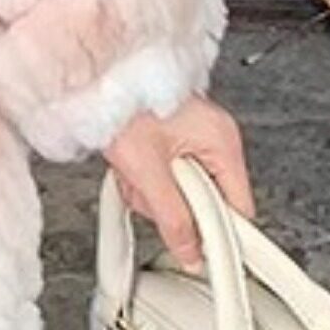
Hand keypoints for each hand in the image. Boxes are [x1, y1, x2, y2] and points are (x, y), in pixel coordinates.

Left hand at [102, 96, 255, 274]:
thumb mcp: (147, 170)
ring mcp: (192, 138)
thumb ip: (173, 217)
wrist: (90, 79)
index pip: (240, 206)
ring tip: (133, 173)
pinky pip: (168, 177)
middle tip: (148, 191)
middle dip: (174, 205)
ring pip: (184, 192)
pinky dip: (146, 179)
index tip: (201, 249)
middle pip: (209, 202)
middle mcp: (213, 137)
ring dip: (153, 193)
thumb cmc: (120, 105)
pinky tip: (128, 168)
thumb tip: (191, 251)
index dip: (220, 233)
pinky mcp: (170, 142)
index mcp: (222, 140)